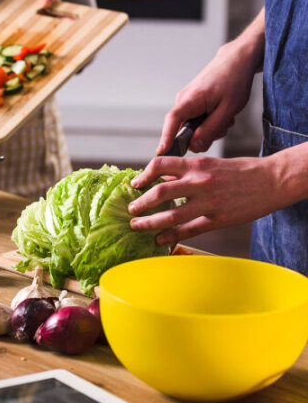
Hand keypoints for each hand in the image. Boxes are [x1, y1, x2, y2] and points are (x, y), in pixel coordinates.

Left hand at [127, 155, 282, 244]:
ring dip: (149, 222)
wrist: (272, 180)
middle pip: (159, 192)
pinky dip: (170, 236)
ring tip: (137, 225)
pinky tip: (160, 240)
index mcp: (196, 164)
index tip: (135, 184)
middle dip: (140, 203)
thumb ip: (185, 171)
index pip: (160, 164)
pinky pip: (188, 230)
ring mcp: (208, 202)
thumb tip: (161, 177)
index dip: (143, 175)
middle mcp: (199, 182)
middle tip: (131, 209)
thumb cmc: (241, 171)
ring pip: (170, 215)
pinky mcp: (217, 219)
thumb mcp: (210, 163)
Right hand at [157, 40, 258, 154]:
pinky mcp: (192, 104)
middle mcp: (183, 102)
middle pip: (185, 131)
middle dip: (204, 134)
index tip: (161, 152)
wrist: (236, 61)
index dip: (166, 138)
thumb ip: (210, 130)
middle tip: (223, 125)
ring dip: (211, 128)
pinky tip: (222, 112)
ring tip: (225, 116)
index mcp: (189, 100)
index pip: (172, 121)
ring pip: (194, 127)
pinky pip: (197, 121)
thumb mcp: (227, 110)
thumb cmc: (234, 80)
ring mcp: (187, 103)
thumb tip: (194, 146)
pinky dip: (211, 121)